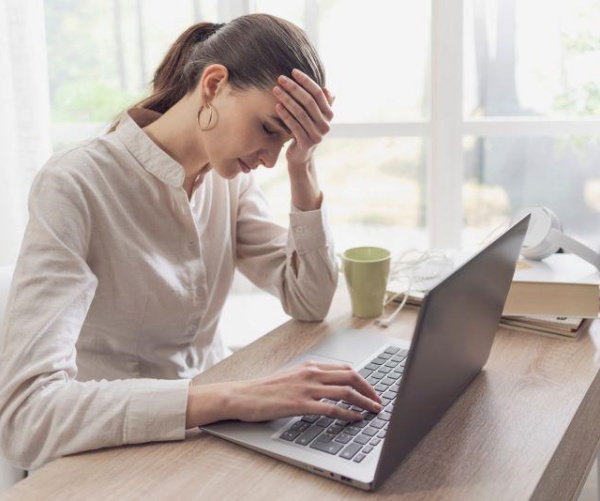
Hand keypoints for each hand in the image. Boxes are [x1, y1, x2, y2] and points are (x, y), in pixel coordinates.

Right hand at [186, 360, 381, 427]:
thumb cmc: (265, 390)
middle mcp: (311, 373)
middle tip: (379, 401)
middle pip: (350, 376)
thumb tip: (328, 386)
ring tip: (374, 410)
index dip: (362, 379)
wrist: (243, 395)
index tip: (371, 390)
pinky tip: (355, 419)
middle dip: (369, 389)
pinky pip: (331, 408)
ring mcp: (306, 387)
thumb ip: (310, 378)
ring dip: (364, 401)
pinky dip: (347, 414)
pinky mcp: (300, 404)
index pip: (344, 368)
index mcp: (310, 366)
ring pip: (345, 391)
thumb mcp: (291, 377)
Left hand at [273, 68, 334, 167]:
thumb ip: (321, 104)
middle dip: (293, 88)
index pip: (318, 93)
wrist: (301, 155)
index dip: (306, 81)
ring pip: (300, 113)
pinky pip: (294, 126)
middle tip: (280, 78)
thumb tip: (327, 89)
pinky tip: (276, 106)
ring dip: (287, 99)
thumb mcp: (314, 117)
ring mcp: (317, 135)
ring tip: (275, 90)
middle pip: (309, 101)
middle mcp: (326, 124)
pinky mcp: (307, 143)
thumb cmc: (305, 131)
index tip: (293, 71)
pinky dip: (285, 115)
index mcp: (329, 115)